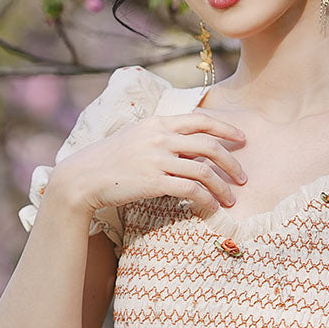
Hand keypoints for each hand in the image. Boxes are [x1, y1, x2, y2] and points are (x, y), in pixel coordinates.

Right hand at [49, 111, 248, 221]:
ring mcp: (157, 159)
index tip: (241, 138)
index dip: (225, 128)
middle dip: (231, 161)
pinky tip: (212, 207)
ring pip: (203, 169)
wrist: (85, 177)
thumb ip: (162, 139)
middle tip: (243, 177)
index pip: (200, 120)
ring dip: (222, 186)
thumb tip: (187, 149)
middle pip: (208, 144)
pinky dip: (206, 199)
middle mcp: (160, 137)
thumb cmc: (110, 161)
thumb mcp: (137, 139)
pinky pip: (191, 190)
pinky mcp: (154, 182)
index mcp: (157, 122)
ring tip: (230, 199)